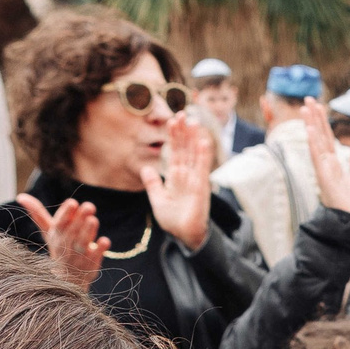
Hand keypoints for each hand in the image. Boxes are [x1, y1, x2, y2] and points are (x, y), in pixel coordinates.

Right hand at [19, 193, 107, 284]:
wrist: (66, 279)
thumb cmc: (59, 248)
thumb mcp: (49, 231)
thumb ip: (38, 214)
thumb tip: (20, 196)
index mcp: (56, 235)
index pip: (60, 223)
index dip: (66, 213)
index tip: (72, 202)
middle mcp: (66, 245)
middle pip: (73, 231)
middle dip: (80, 219)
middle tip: (89, 206)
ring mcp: (79, 255)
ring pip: (82, 243)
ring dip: (88, 231)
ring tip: (94, 219)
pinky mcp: (91, 263)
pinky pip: (95, 256)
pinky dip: (99, 249)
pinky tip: (105, 241)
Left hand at [143, 114, 216, 251]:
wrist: (183, 235)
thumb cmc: (173, 220)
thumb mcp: (157, 199)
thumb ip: (153, 183)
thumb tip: (146, 168)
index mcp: (177, 177)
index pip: (176, 151)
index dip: (174, 136)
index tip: (172, 120)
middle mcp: (187, 175)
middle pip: (185, 148)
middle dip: (183, 131)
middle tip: (182, 113)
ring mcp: (195, 180)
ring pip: (194, 154)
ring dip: (193, 137)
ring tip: (192, 121)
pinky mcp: (201, 187)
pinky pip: (203, 168)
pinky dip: (203, 154)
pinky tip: (202, 141)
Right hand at [301, 99, 349, 220]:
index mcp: (334, 165)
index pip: (327, 139)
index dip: (323, 122)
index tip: (319, 106)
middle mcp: (326, 166)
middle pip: (320, 136)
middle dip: (314, 117)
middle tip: (308, 98)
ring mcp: (324, 171)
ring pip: (317, 143)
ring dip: (311, 125)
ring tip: (305, 107)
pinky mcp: (325, 178)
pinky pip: (318, 158)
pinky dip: (314, 144)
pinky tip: (310, 130)